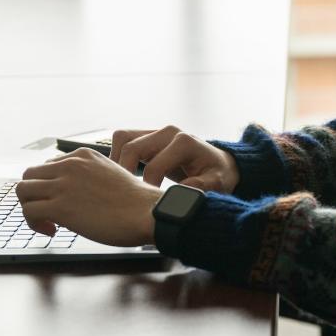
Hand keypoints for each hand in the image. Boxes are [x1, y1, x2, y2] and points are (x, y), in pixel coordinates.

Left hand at [17, 149, 161, 245]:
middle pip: (29, 175)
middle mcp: (71, 165)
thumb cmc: (135, 201)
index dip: (50, 186)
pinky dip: (34, 224)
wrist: (146, 212)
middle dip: (35, 195)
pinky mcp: (60, 206)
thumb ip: (89, 176)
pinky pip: (28, 212)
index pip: (48, 166)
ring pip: (23, 191)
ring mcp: (64, 184)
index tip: (61, 201)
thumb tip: (73, 194)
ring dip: (30, 208)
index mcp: (84, 155)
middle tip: (48, 212)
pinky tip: (53, 230)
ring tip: (48, 222)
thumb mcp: (111, 174)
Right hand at [111, 126, 240, 193]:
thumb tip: (180, 192)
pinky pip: (123, 140)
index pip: (153, 167)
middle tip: (128, 195)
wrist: (219, 163)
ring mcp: (157, 131)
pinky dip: (117, 156)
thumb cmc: (218, 174)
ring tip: (123, 184)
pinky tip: (125, 176)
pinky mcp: (149, 135)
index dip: (147, 189)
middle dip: (124, 174)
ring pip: (122, 139)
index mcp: (184, 143)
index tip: (148, 204)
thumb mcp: (217, 183)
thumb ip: (200, 186)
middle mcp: (168, 132)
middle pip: (131, 147)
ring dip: (117, 161)